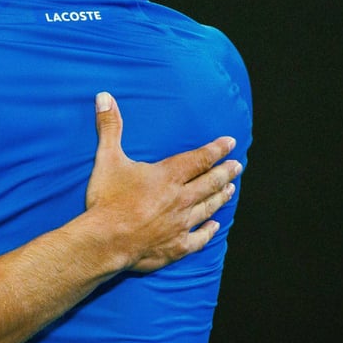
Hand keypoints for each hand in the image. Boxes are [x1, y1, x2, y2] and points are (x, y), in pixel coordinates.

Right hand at [83, 92, 240, 273]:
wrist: (106, 240)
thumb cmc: (107, 199)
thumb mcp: (107, 158)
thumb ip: (109, 127)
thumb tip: (104, 96)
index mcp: (168, 176)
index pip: (199, 159)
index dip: (216, 149)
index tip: (230, 142)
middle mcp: (180, 198)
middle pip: (210, 183)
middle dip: (226, 172)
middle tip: (238, 166)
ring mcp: (181, 224)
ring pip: (208, 207)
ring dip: (221, 197)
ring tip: (231, 190)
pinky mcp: (177, 246)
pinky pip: (199, 238)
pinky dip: (208, 231)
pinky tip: (214, 226)